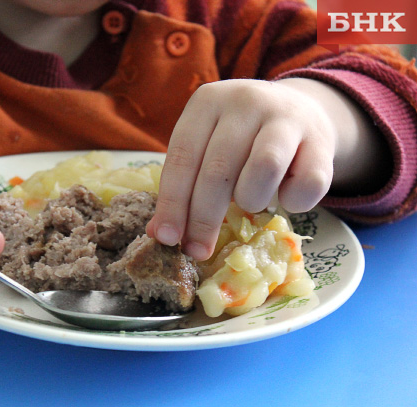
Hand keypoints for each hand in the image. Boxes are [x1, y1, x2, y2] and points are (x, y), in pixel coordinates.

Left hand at [146, 78, 382, 260]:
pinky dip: (293, 201)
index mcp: (207, 101)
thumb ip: (185, 184)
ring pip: (263, 169)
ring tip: (249, 204)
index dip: (172, 202)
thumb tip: (160, 233)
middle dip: (203, 218)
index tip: (167, 238)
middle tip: (197, 250)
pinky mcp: (322, 139)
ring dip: (250, 200)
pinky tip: (285, 197)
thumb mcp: (208, 147)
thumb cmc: (242, 139)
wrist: (300, 110)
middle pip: (218, 169)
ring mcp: (287, 116)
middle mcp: (246, 101)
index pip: (182, 157)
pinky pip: (308, 183)